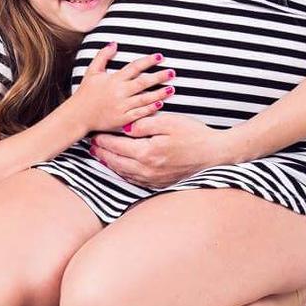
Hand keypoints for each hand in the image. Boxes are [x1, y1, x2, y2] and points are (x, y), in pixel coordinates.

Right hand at [68, 42, 176, 133]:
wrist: (78, 116)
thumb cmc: (85, 93)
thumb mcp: (92, 71)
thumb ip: (103, 56)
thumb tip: (114, 43)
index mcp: (114, 79)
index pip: (134, 67)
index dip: (148, 61)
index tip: (160, 57)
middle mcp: (119, 92)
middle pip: (143, 82)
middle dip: (159, 76)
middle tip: (172, 72)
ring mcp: (122, 106)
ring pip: (144, 98)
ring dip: (159, 93)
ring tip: (172, 89)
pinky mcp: (122, 119)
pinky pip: (139, 113)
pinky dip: (150, 109)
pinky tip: (160, 104)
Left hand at [89, 113, 231, 188]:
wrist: (215, 154)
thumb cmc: (194, 134)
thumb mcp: (169, 122)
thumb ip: (144, 123)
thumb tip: (125, 127)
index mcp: (148, 152)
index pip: (116, 146)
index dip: (103, 139)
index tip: (93, 133)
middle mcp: (148, 169)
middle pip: (116, 162)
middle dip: (101, 153)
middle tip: (90, 145)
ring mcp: (153, 179)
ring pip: (124, 173)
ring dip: (110, 164)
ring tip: (100, 155)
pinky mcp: (160, 183)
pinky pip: (135, 180)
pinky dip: (124, 173)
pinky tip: (120, 167)